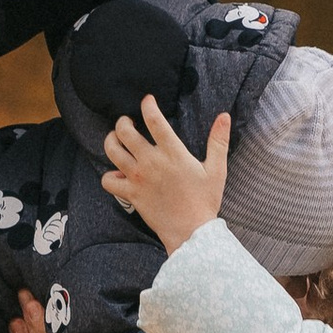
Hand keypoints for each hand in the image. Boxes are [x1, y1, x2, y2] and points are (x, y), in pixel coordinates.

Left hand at [102, 95, 229, 251]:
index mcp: (173, 153)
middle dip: (123, 122)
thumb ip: (218, 141)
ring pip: (112, 151)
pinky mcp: (130, 194)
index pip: (154, 120)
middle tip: (128, 122)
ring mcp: (138, 178)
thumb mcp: (217, 169)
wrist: (191, 231)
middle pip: (125, 131)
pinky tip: (118, 173)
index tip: (148, 100)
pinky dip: (109, 175)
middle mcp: (151, 162)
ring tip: (116, 139)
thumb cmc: (205, 201)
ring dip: (111, 141)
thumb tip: (224, 116)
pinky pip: (108, 180)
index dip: (148, 105)